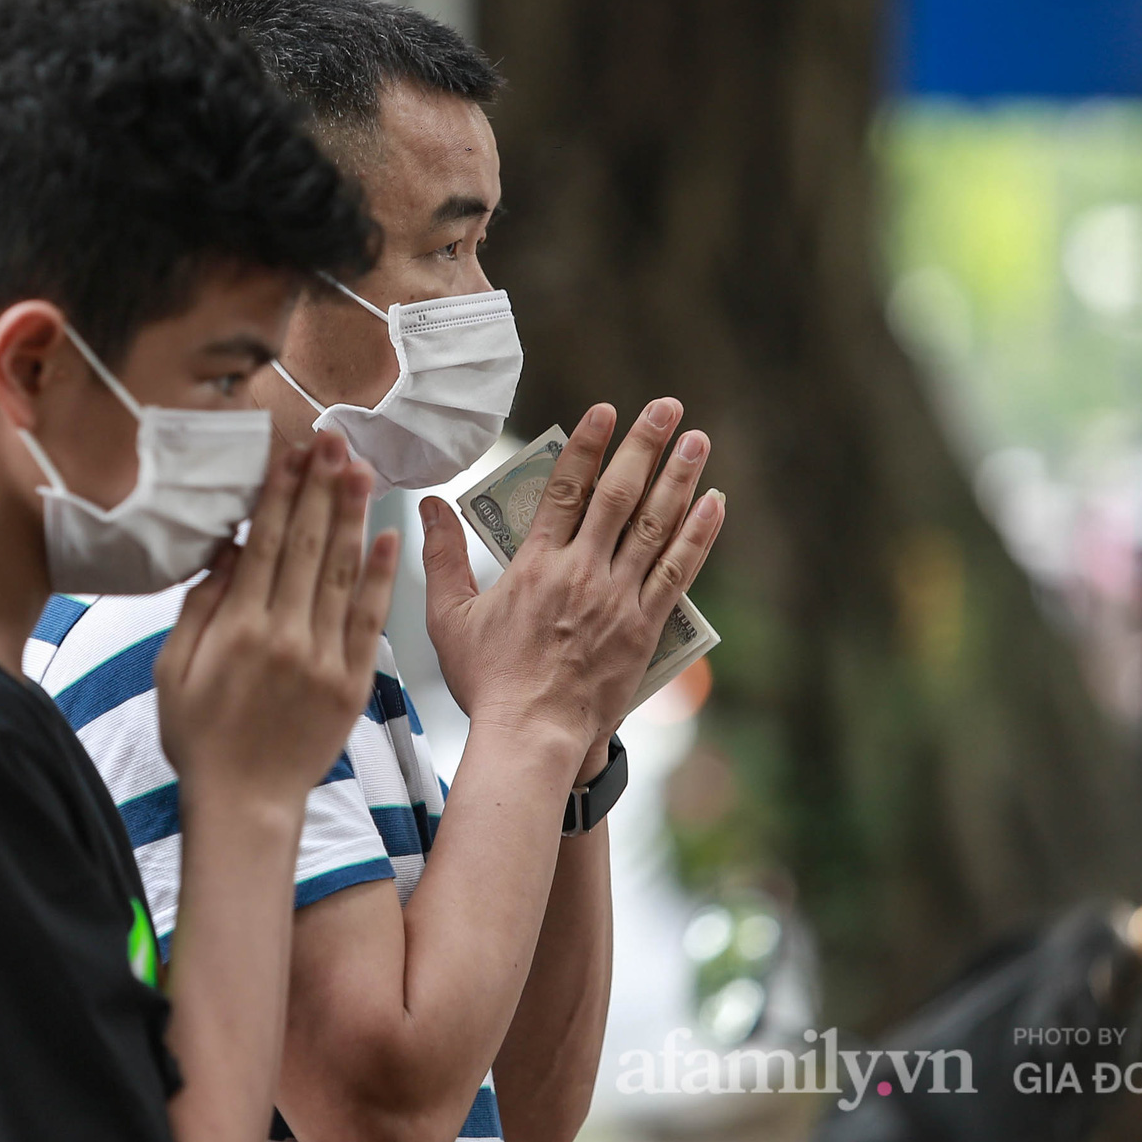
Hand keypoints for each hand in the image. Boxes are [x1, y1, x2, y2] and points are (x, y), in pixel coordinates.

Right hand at [157, 434, 400, 809]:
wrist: (246, 803)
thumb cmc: (200, 738)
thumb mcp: (173, 669)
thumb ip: (199, 608)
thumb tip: (226, 552)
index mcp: (238, 628)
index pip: (264, 544)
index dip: (280, 494)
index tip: (291, 453)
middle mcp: (285, 636)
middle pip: (307, 546)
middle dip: (320, 488)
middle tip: (333, 440)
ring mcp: (324, 658)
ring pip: (342, 573)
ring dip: (352, 516)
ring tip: (361, 470)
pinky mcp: (353, 681)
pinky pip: (371, 619)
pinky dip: (380, 577)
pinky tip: (388, 537)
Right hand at [421, 399, 724, 759]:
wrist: (531, 735)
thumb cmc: (487, 680)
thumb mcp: (449, 616)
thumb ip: (441, 555)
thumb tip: (429, 505)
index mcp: (535, 566)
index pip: (565, 489)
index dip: (588, 446)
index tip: (606, 410)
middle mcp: (581, 573)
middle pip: (619, 496)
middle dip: (644, 445)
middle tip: (667, 406)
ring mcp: (617, 599)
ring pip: (655, 527)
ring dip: (679, 479)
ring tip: (697, 441)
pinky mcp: (643, 628)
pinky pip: (677, 573)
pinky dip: (697, 536)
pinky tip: (713, 504)